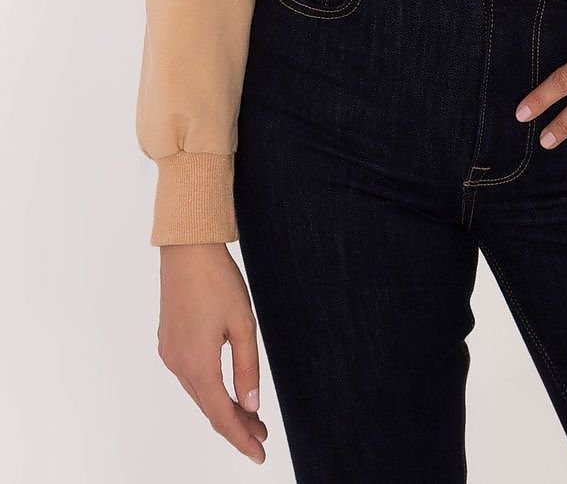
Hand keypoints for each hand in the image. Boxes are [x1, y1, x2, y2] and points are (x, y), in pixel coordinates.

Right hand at [157, 243, 268, 465]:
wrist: (188, 249)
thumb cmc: (218, 281)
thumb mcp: (243, 324)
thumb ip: (247, 368)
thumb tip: (252, 406)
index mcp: (198, 364)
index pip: (221, 415)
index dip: (241, 438)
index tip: (260, 454)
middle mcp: (178, 364)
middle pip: (209, 407)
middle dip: (236, 425)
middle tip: (262, 435)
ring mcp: (169, 353)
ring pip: (199, 392)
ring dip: (222, 406)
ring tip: (249, 415)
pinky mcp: (168, 341)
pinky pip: (190, 376)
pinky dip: (209, 388)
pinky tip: (224, 388)